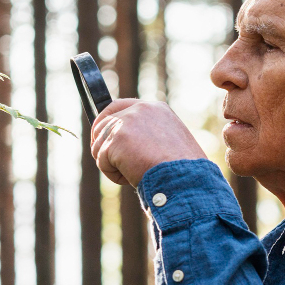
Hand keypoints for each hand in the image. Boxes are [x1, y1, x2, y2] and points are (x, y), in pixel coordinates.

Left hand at [90, 99, 206, 185]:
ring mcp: (127, 122)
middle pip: (103, 123)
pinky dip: (113, 174)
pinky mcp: (117, 139)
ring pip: (100, 144)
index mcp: (156, 109)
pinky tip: (130, 178)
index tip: (102, 137)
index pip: (119, 106)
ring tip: (132, 174)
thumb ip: (149, 136)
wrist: (184, 178)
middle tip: (111, 162)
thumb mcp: (170, 143)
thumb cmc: (183, 170)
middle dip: (102, 144)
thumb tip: (128, 146)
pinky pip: (101, 160)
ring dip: (111, 164)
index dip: (107, 122)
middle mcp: (140, 109)